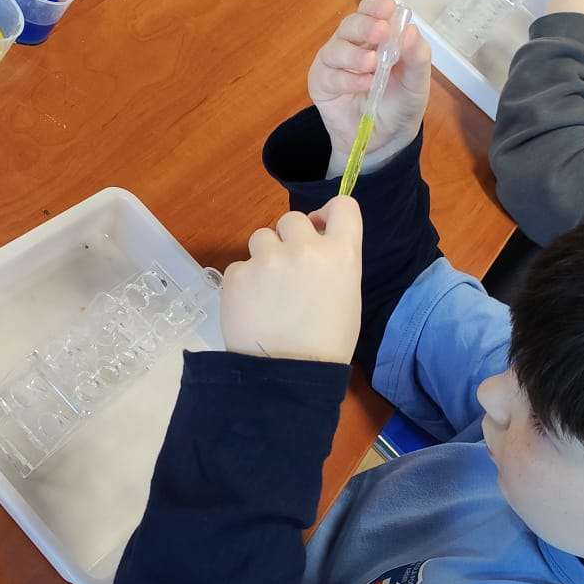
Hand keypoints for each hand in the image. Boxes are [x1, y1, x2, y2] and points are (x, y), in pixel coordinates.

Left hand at [220, 200, 361, 364]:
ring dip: (264, 256)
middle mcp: (304, 248)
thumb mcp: (347, 298)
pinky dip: (244, 282)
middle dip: (290, 237)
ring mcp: (267, 259)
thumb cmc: (326, 344)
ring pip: (261, 237)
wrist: (287, 376)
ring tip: (267, 291)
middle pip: (292, 218)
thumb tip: (315, 245)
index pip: (344, 206)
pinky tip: (251, 307)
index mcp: (341, 254)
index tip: (321, 224)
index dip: (329, 212)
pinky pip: (240, 266)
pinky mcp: (237, 274)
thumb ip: (333, 264)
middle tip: (289, 268)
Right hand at [309, 0, 429, 174]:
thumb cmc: (401, 102)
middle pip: (350, 24)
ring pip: (335, 49)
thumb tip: (409, 31)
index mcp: (374, 35)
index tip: (389, 7)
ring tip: (373, 65)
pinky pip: (329, 76)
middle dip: (365, 26)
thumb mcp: (417, 80)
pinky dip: (348, 79)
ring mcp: (333, 63)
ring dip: (354, 54)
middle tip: (381, 32)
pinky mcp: (321, 84)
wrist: (388, 138)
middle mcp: (350, 43)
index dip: (376, 6)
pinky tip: (365, 84)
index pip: (369, 10)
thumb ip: (417, 57)